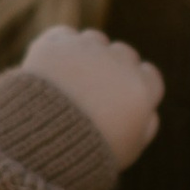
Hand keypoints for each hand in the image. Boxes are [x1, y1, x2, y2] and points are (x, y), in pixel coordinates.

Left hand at [23, 24, 163, 171]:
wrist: (38, 142)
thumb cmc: (87, 153)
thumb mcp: (128, 150)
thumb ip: (147, 127)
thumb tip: (150, 110)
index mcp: (140, 90)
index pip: (149, 75)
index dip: (136, 87)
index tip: (121, 99)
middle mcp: (118, 63)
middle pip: (123, 54)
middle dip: (112, 69)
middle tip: (91, 93)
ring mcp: (86, 50)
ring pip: (94, 41)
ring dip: (86, 55)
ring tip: (69, 83)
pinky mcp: (55, 44)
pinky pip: (62, 36)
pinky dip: (58, 48)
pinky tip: (52, 70)